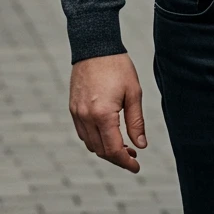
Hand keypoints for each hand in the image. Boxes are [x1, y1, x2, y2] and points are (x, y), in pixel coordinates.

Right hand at [69, 53, 146, 172]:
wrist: (94, 47)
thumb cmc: (118, 67)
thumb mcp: (134, 93)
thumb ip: (136, 122)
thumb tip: (141, 145)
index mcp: (103, 115)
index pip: (114, 150)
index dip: (126, 162)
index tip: (136, 167)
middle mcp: (86, 117)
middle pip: (101, 151)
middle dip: (117, 158)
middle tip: (133, 156)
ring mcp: (77, 114)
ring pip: (90, 144)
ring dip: (105, 150)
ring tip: (123, 146)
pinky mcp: (73, 108)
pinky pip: (83, 133)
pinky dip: (95, 140)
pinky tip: (108, 134)